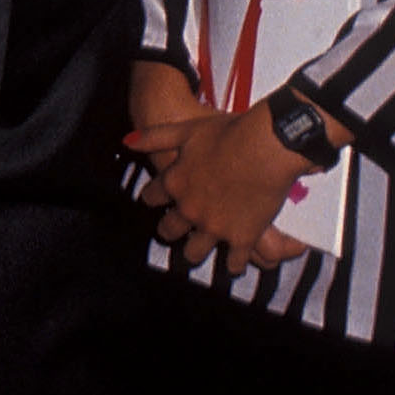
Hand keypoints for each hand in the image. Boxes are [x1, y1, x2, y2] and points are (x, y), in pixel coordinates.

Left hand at [127, 98, 319, 268]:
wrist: (266, 145)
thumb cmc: (229, 132)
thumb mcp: (187, 129)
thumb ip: (156, 137)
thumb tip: (127, 142)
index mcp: (175, 182)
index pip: (152, 196)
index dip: (152, 198)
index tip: (152, 200)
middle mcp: (189, 209)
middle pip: (169, 229)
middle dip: (169, 230)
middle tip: (171, 231)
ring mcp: (214, 227)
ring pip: (195, 252)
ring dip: (195, 252)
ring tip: (196, 253)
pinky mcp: (241, 238)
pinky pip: (234, 262)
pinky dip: (234, 264)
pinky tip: (234, 265)